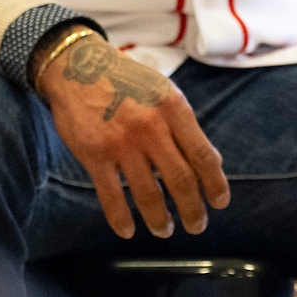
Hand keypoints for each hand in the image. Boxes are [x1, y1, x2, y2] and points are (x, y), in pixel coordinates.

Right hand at [33, 28, 229, 238]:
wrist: (76, 66)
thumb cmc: (127, 82)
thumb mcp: (164, 92)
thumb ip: (185, 127)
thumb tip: (212, 163)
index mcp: (174, 108)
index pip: (203, 155)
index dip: (215, 184)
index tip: (220, 202)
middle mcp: (151, 126)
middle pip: (181, 179)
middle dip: (193, 209)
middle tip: (197, 225)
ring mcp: (121, 142)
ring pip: (148, 193)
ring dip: (160, 219)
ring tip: (165, 230)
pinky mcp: (94, 154)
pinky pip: (111, 196)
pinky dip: (121, 219)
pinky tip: (128, 231)